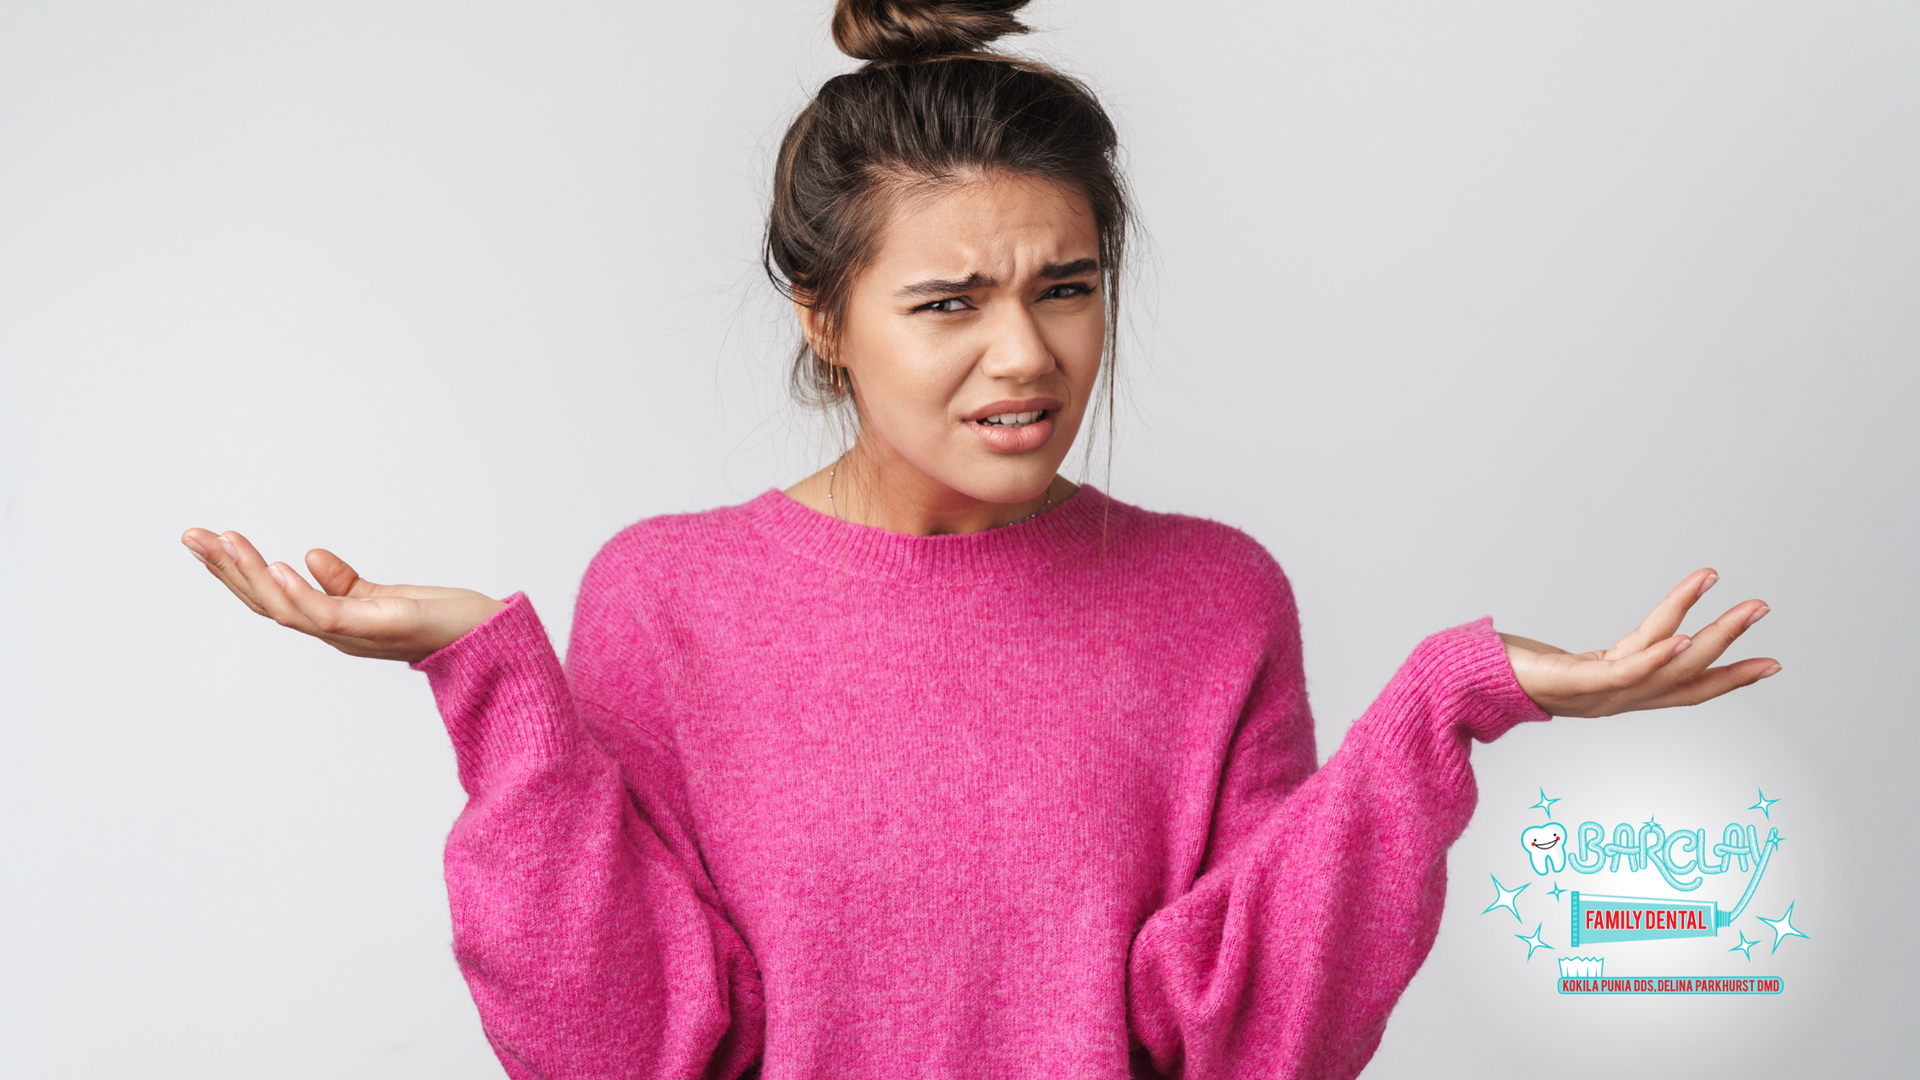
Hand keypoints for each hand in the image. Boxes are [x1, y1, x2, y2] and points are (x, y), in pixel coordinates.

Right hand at [181, 528, 506, 662]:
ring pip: (286, 608)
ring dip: (251, 574)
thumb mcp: (383, 595)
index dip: (236, 572)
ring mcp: (354, 633)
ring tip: (224, 541)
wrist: (489, 638)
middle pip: (265, 602)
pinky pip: (326, 614)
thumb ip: (345, 583)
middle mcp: (336, 632)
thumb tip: (309, 557)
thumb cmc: (440, 618)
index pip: (271, 596)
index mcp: (332, 621)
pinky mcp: (378, 627)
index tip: (205, 540)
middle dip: (225, 569)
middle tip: (190, 535)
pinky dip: (299, 592)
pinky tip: (279, 566)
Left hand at [1499, 568, 1779, 717]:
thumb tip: (1643, 641)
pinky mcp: (1574, 683)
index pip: (1686, 686)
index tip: (1772, 663)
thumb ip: (1615, 656)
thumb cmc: (1514, 671)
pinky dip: (1659, 656)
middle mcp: (1615, 696)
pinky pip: (1626, 670)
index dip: (1729, 677)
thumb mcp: (1579, 662)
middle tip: (1764, 608)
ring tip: (1742, 608)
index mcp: (1620, 690)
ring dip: (1710, 635)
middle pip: (1687, 672)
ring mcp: (1597, 693)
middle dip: (1731, 643)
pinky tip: (1685, 636)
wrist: (1462, 681)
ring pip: (1667, 665)